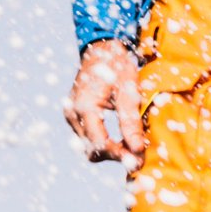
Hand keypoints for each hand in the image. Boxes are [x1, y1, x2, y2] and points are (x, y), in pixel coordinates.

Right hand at [65, 40, 145, 164]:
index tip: (139, 161)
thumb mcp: (128, 91)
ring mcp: (71, 115)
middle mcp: (72, 113)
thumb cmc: (117, 66)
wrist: (101, 50)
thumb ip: (131, 122)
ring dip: (110, 150)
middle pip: (92, 150)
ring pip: (89, 146)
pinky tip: (122, 138)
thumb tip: (137, 150)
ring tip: (132, 145)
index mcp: (83, 106)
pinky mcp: (74, 116)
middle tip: (138, 155)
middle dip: (115, 155)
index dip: (119, 155)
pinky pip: (88, 137)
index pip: (99, 143)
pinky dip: (105, 142)